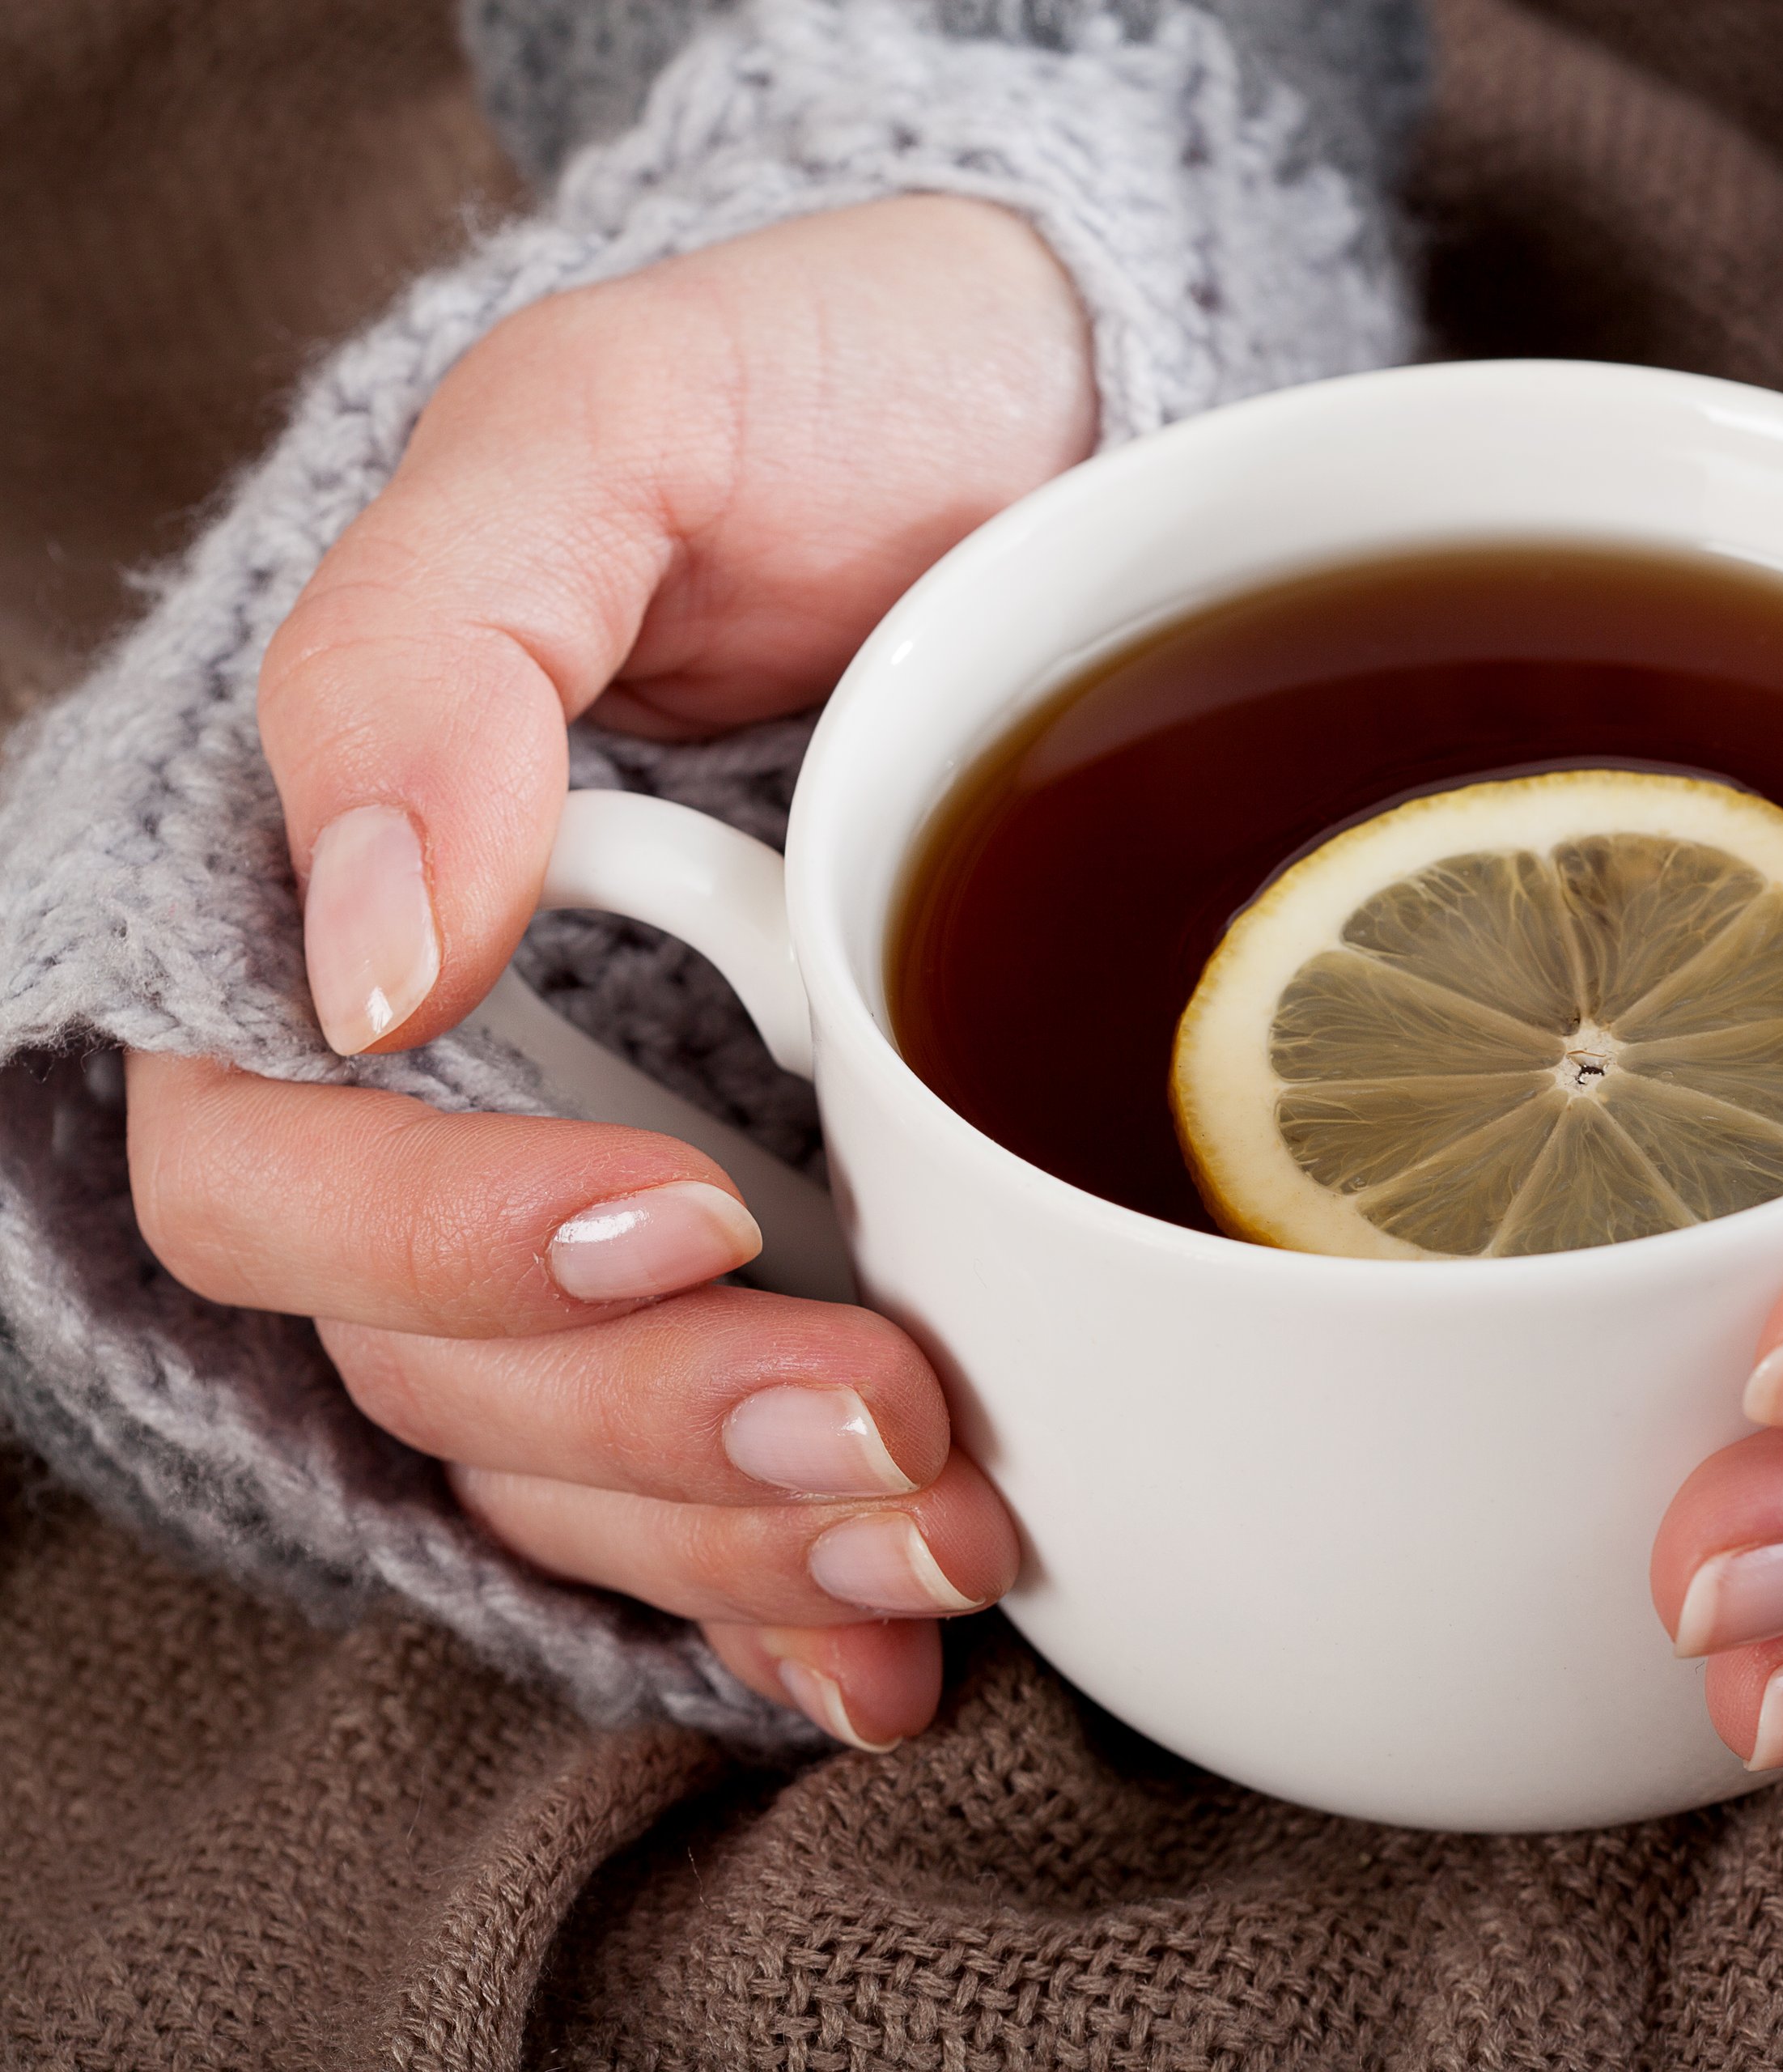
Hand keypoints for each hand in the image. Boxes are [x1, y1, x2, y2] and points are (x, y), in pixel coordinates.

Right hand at [126, 196, 1098, 1748]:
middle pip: (439, 1366)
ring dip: (746, 1540)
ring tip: (952, 1527)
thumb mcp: (615, 425)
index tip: (670, 1213)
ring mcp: (616, 1179)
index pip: (272, 1168)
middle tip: (890, 1413)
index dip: (442, 1241)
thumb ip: (438, 641)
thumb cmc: (819, 393)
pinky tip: (893, 1646)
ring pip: (580, 1465)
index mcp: (352, 907)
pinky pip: (714, 1487)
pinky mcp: (779, 1243)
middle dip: (652, 1434)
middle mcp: (462, 1082)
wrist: (1045, 437)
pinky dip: (792, 1593)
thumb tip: (365, 947)